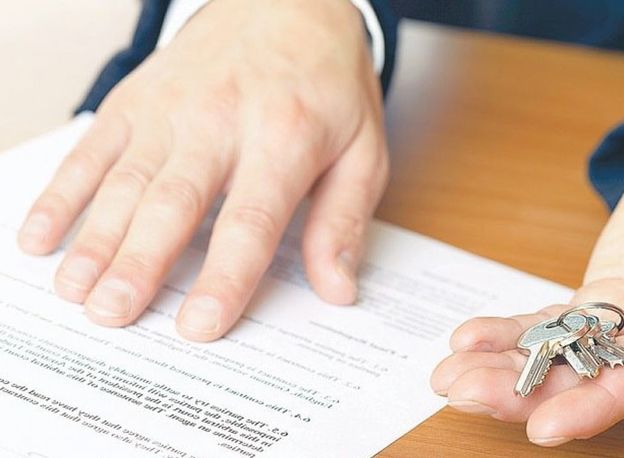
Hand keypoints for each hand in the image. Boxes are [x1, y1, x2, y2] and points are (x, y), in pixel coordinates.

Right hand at [16, 0, 387, 340]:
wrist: (288, 2)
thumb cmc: (327, 83)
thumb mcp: (362, 149)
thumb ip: (345, 220)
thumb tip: (337, 289)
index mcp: (286, 138)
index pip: (252, 219)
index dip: (225, 275)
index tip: (201, 324)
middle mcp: (221, 121)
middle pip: (174, 202)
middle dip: (139, 263)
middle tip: (112, 315)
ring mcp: (171, 109)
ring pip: (125, 181)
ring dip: (95, 238)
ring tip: (74, 290)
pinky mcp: (136, 100)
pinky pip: (92, 149)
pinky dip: (62, 193)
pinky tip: (40, 237)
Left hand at [430, 91, 623, 444]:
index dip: (606, 399)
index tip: (548, 427)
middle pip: (602, 375)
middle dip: (530, 392)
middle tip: (461, 392)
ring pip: (571, 360)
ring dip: (509, 372)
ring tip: (450, 374)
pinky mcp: (610, 301)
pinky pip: (558, 327)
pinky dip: (513, 336)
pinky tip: (470, 339)